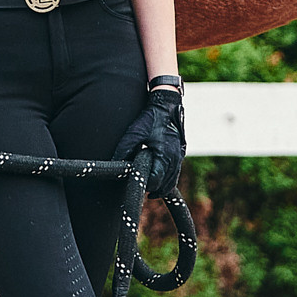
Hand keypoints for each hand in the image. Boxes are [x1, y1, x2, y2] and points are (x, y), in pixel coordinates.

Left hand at [111, 84, 185, 199]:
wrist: (167, 104)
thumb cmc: (151, 118)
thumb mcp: (134, 133)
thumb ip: (124, 150)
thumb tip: (116, 164)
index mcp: (164, 155)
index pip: (156, 180)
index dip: (146, 185)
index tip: (138, 186)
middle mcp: (175, 158)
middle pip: (166, 183)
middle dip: (154, 188)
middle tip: (142, 192)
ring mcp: (180, 156)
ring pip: (173, 180)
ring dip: (162, 186)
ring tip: (150, 191)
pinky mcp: (181, 152)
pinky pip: (176, 172)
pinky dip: (168, 179)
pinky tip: (160, 180)